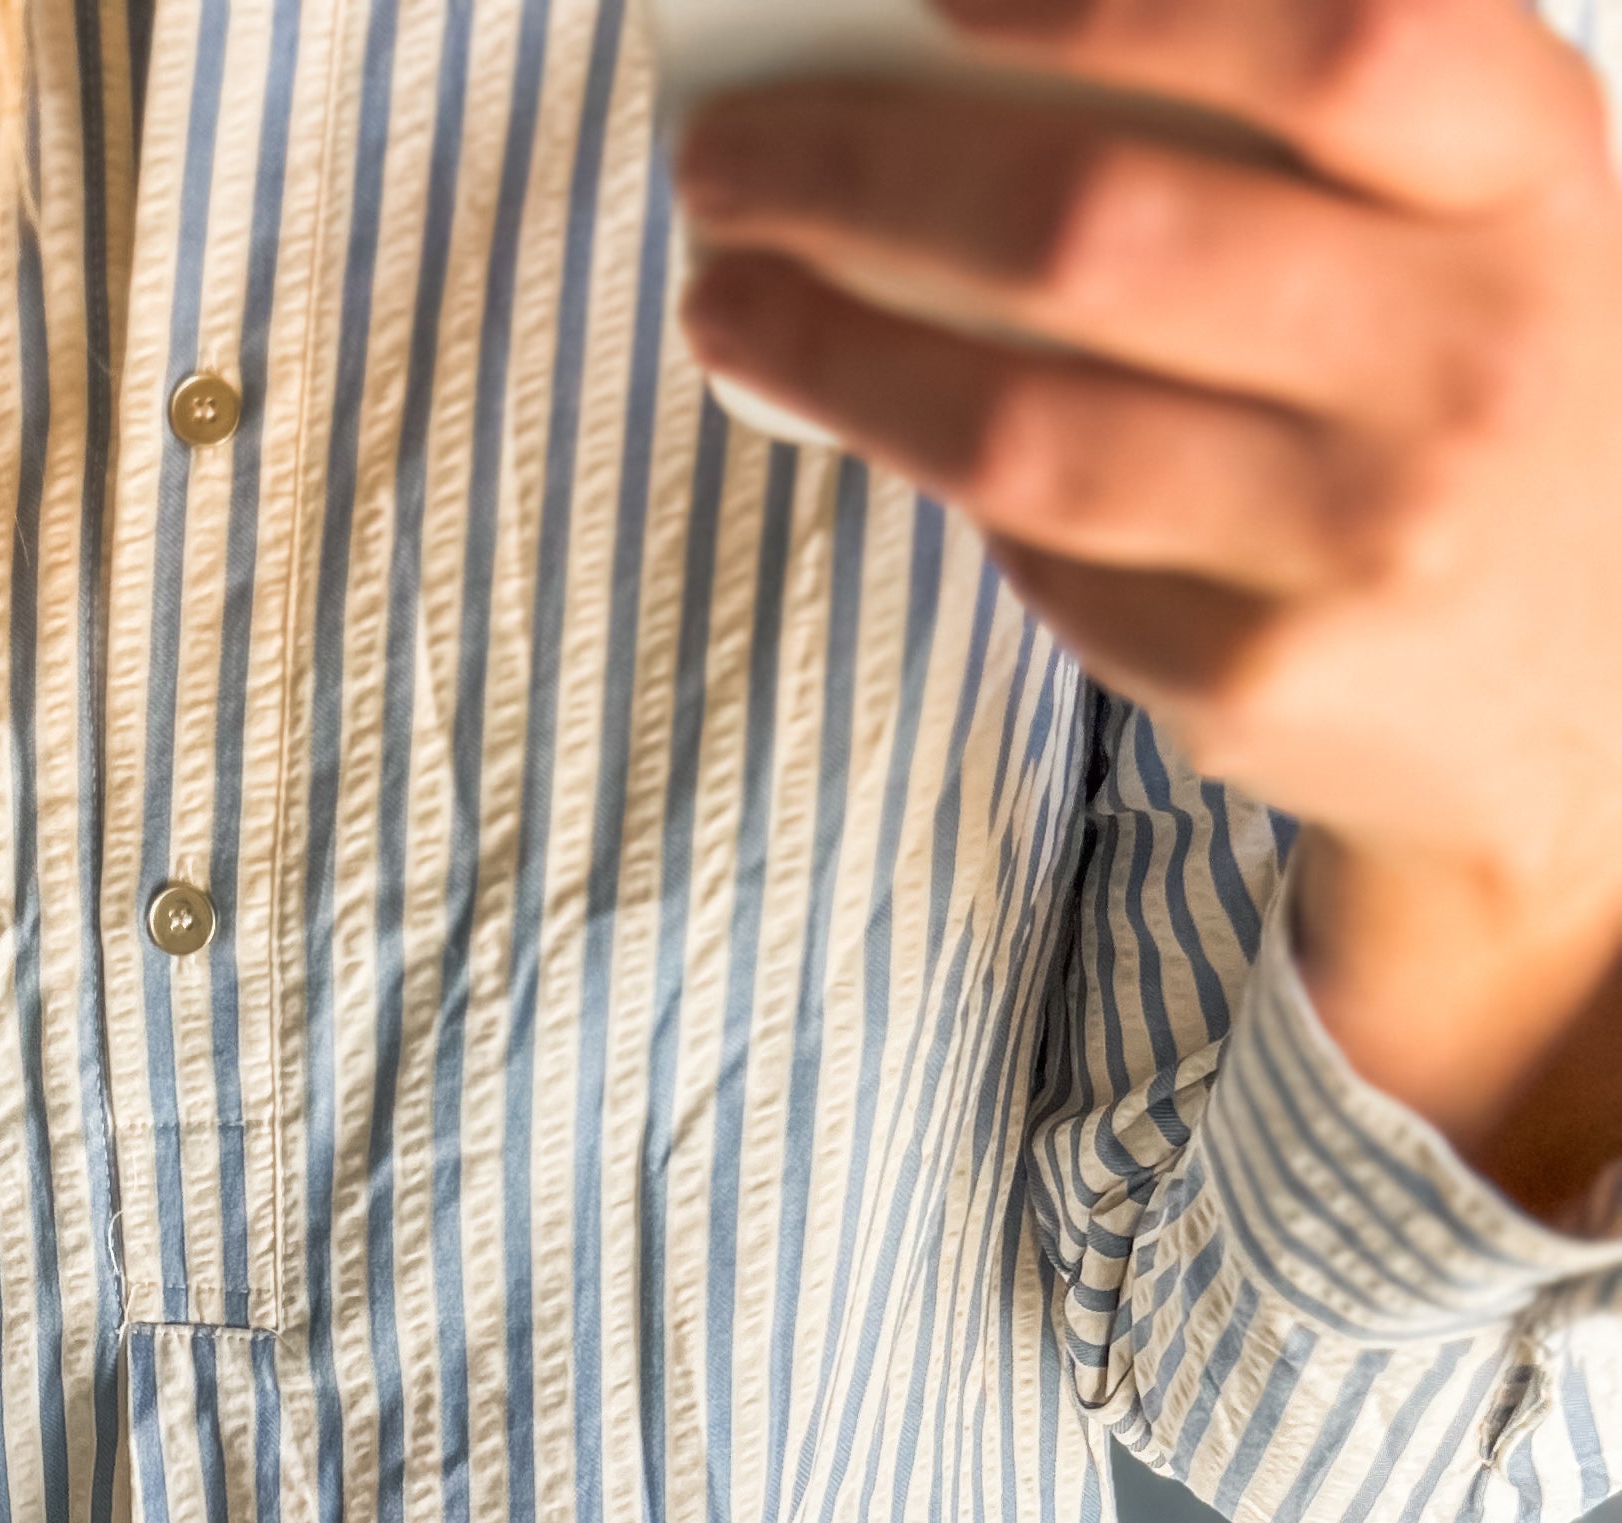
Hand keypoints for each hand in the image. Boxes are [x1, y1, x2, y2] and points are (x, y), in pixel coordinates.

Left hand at [675, 0, 1621, 1201]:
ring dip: (836, 354)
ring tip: (732, 306)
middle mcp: (1466, 350)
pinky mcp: (1266, 677)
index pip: (1333, 38)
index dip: (1118, 2)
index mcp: (1527, 172)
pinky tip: (888, 430)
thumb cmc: (1465, 394)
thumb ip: (1292, 124)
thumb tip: (960, 66)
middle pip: (1103, 234)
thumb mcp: (1463, 219)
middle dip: (867, 182)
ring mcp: (1365, 532)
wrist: (1581, 706)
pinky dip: (951, 485)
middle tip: (730, 167)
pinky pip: (1047, 559)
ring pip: (1025, 427)